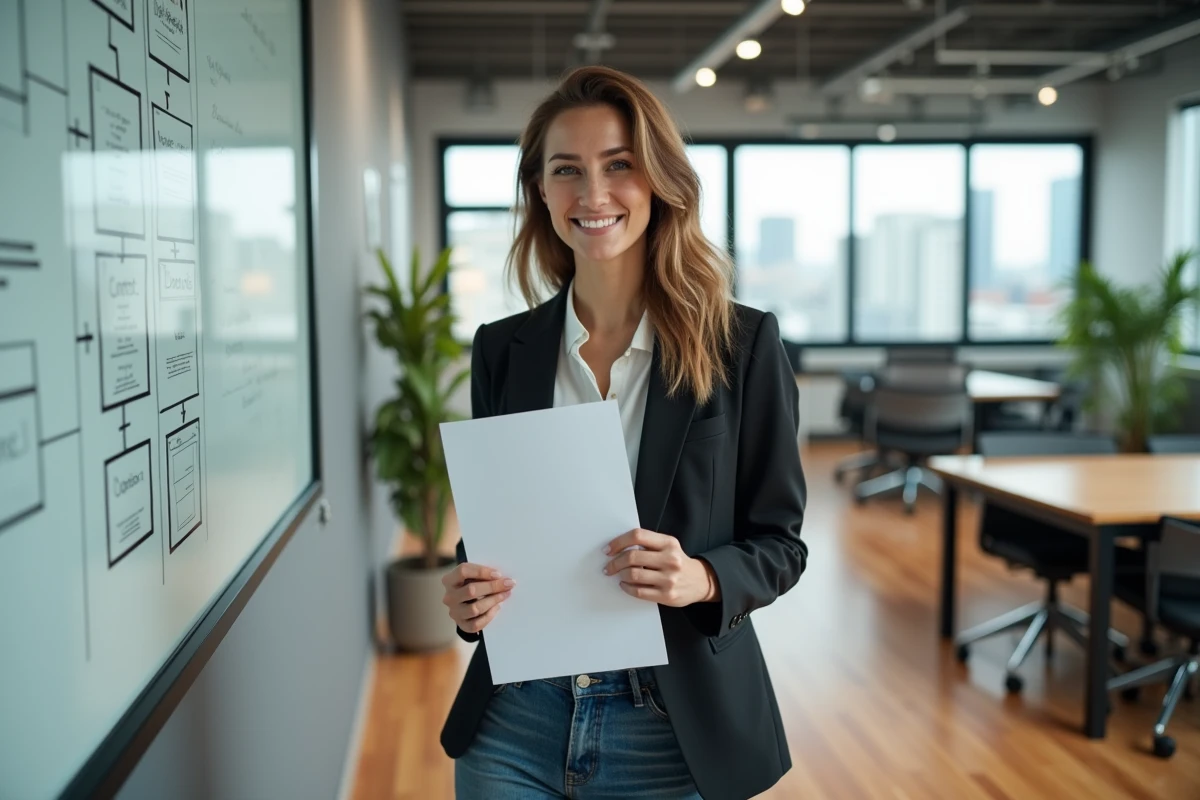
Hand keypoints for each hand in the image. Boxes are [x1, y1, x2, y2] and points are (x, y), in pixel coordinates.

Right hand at [442, 563, 513, 633]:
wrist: (466, 604)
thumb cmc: (472, 584)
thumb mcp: (473, 575)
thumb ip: (483, 574)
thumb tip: (502, 577)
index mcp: (449, 580)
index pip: (463, 571)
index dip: (482, 571)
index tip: (498, 574)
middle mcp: (449, 597)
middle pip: (471, 590)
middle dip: (493, 587)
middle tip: (508, 584)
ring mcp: (454, 612)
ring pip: (475, 608)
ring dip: (493, 600)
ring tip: (505, 594)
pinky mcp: (462, 625)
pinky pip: (477, 624)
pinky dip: (489, 616)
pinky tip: (497, 607)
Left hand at [602, 529, 718, 606]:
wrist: (701, 581)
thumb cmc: (679, 562)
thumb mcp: (669, 546)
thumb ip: (649, 543)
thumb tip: (618, 547)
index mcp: (668, 543)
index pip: (637, 536)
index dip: (618, 542)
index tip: (608, 549)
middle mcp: (670, 559)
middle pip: (632, 556)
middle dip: (615, 562)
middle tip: (609, 566)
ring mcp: (669, 579)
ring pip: (633, 575)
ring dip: (620, 575)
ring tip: (619, 575)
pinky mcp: (666, 595)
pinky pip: (638, 591)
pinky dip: (627, 588)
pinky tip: (625, 585)